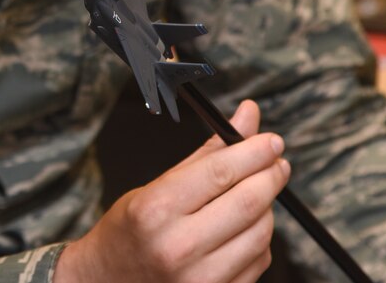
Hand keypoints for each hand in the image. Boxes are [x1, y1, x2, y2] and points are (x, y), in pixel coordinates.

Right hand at [55, 101, 288, 282]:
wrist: (109, 280)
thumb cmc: (130, 230)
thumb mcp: (156, 186)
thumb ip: (208, 153)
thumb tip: (247, 118)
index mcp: (156, 210)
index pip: (220, 172)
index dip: (254, 152)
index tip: (271, 140)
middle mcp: (178, 247)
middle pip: (248, 202)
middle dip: (271, 175)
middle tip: (277, 161)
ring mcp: (199, 280)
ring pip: (260, 233)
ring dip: (267, 207)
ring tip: (256, 193)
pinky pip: (258, 261)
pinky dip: (260, 237)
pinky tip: (245, 226)